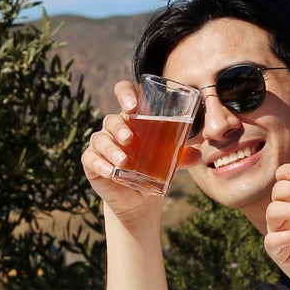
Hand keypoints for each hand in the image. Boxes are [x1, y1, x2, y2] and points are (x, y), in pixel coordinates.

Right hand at [80, 80, 188, 223]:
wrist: (139, 196)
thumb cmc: (153, 167)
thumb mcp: (169, 160)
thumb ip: (182, 155)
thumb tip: (198, 155)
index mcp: (133, 118)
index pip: (124, 94)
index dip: (125, 93)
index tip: (132, 105)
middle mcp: (114, 128)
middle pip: (111, 119)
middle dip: (119, 128)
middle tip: (129, 138)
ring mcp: (102, 144)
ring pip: (100, 138)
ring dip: (111, 148)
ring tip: (123, 161)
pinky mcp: (92, 162)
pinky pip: (90, 158)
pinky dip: (100, 163)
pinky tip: (110, 171)